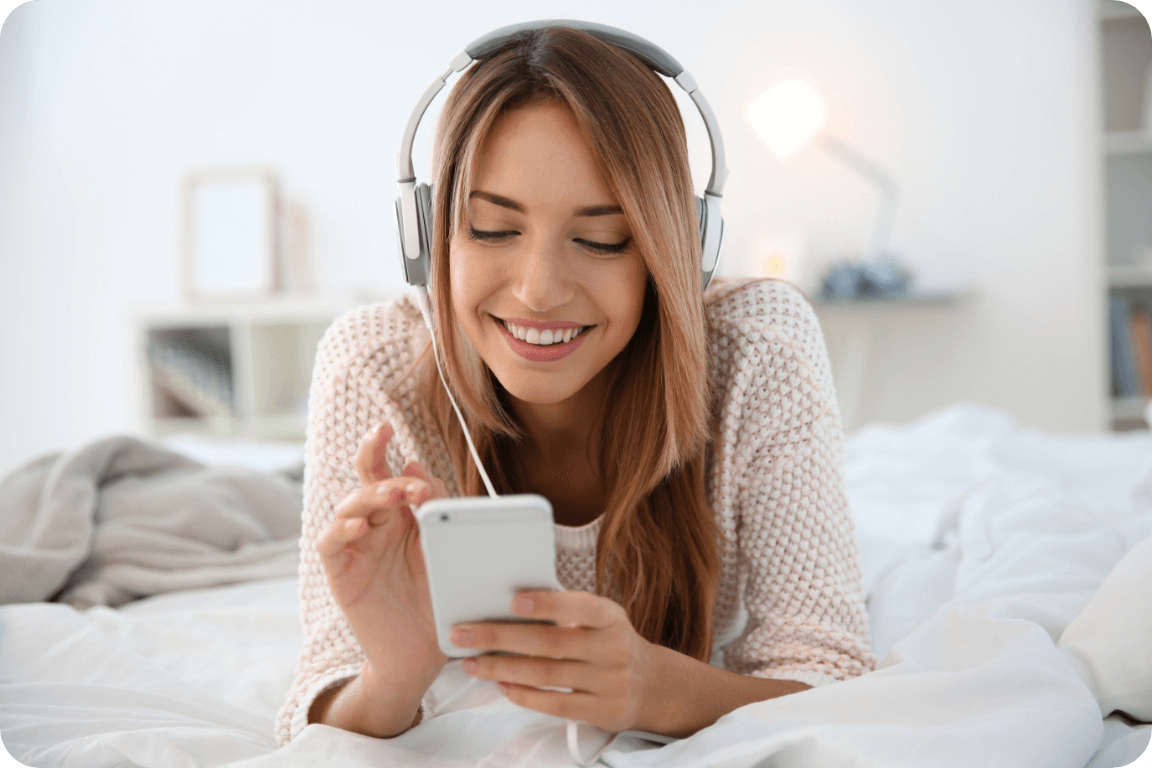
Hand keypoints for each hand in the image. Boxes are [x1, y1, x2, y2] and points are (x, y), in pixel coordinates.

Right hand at [319, 422, 449, 691]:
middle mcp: (376, 527)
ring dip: (369, 495)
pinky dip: (341, 532)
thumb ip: (435, 508)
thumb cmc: (436, 599)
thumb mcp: (444, 549)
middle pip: (365, 481)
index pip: (388, 473)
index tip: (400, 437)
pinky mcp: (342, 575)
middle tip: (388, 444)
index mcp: (401, 517)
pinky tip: (359, 527)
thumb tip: (415, 464)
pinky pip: (330, 545)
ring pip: (348, 508)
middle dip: (371, 456)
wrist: (422, 655)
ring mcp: (356, 549)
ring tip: (394, 493)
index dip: (387, 451)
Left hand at [450, 590, 662, 733]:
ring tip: (471, 662)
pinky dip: (524, 695)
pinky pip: (555, 705)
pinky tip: (501, 684)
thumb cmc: (609, 641)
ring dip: (502, 668)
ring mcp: (608, 683)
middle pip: (550, 643)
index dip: (547, 603)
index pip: (581, 606)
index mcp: (611, 617)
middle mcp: (613, 649)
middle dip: (500, 637)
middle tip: (462, 634)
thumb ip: (568, 611)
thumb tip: (507, 606)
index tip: (512, 600)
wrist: (651, 685)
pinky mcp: (601, 712)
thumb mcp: (602, 619)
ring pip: (546, 675)